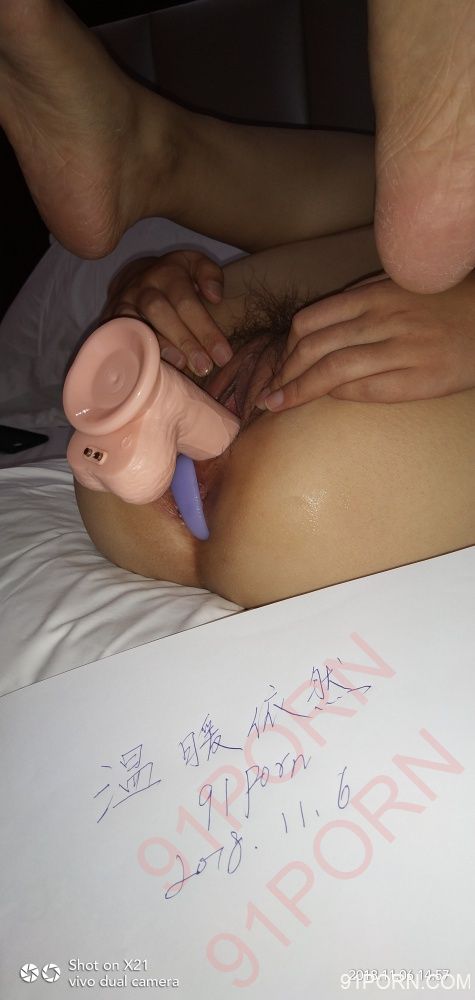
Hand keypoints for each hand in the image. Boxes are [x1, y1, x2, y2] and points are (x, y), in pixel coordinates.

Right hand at [102, 250, 231, 375]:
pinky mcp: (112, 320)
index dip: (205, 329)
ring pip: (138, 323)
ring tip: (181, 367)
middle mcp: (143, 286)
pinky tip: (154, 369)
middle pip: (161, 312)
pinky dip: (136, 353)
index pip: (187, 301)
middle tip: (204, 367)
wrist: (135, 277)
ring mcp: (123, 303)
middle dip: (184, 340)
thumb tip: (215, 297)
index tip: (224, 356)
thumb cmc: (175, 279)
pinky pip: (121, 336)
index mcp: (168, 273)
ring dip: (160, 348)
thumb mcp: (195, 265)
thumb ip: (210, 275)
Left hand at [256, 272, 474, 408]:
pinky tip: (325, 401)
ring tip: (276, 405)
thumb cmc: (441, 305)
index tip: (279, 365)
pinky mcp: (417, 378)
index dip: (285, 348)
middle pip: (312, 348)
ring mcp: (400, 349)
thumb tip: (315, 327)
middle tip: (268, 393)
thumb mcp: (398, 287)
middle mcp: (382, 319)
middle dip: (283, 374)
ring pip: (332, 371)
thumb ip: (361, 299)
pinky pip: (364, 390)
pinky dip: (336, 396)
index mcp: (373, 294)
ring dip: (297, 391)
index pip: (310, 321)